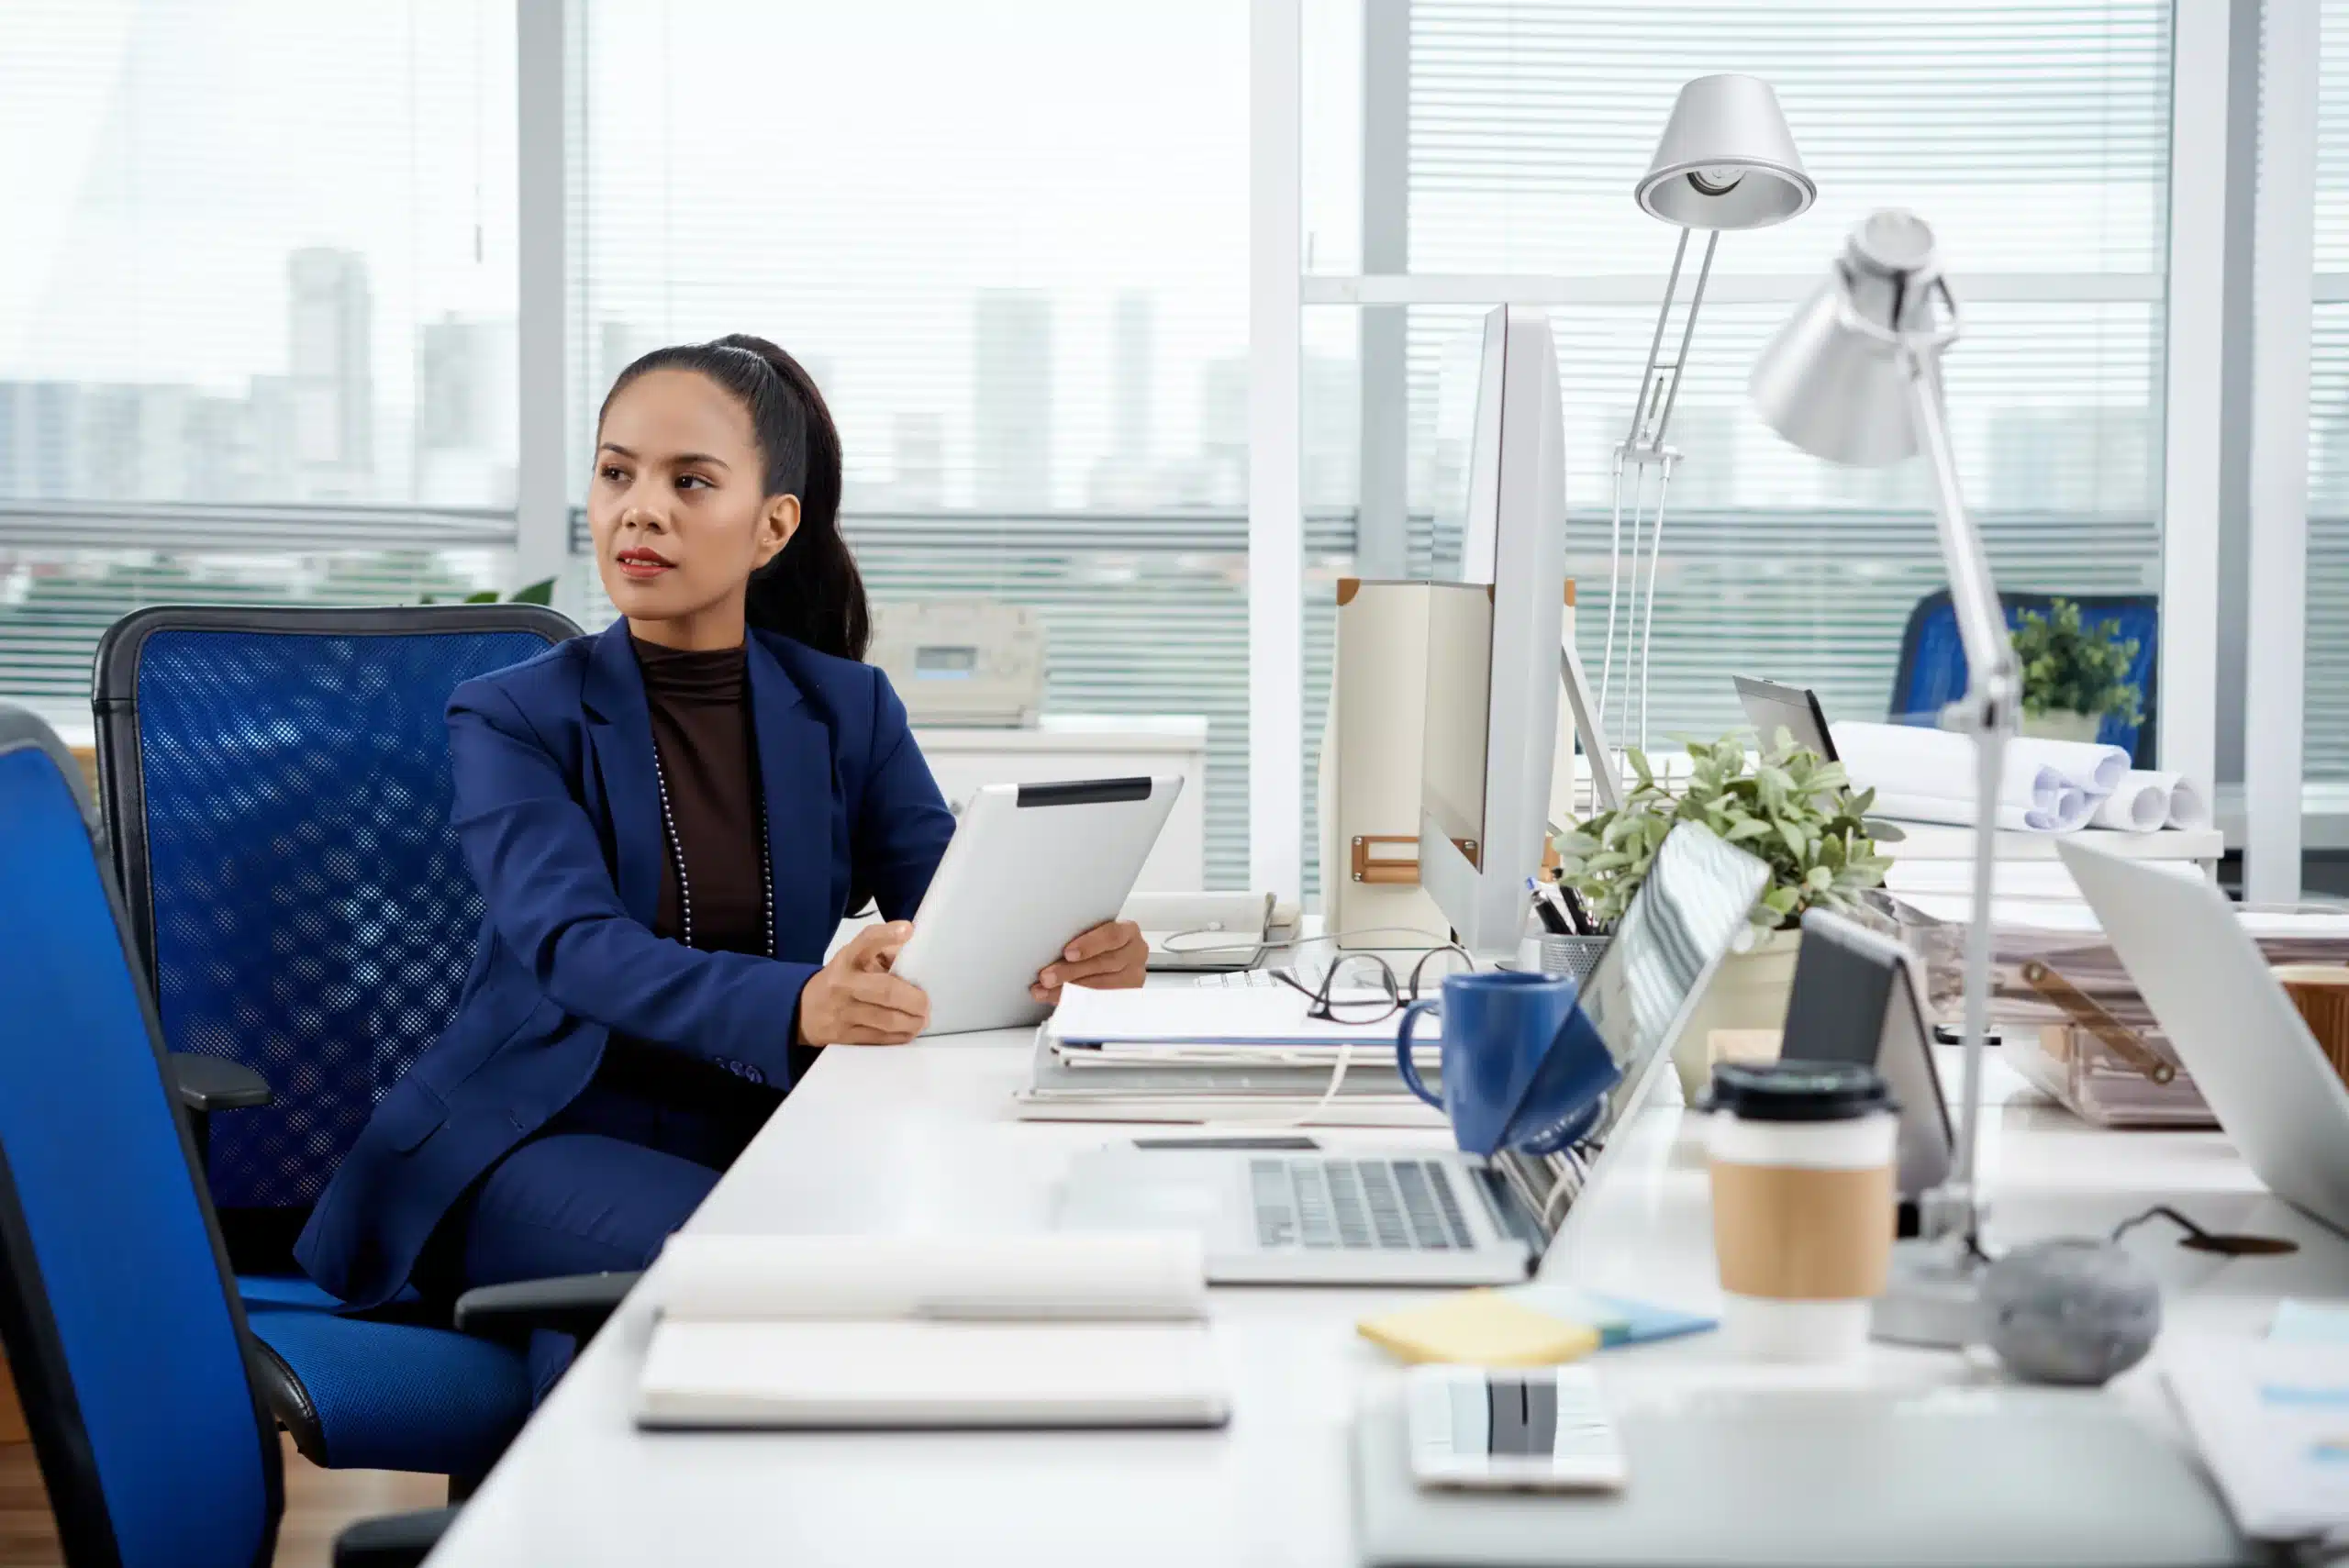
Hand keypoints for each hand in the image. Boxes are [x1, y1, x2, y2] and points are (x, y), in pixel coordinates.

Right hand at [797, 921, 929, 1045]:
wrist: (803, 1011)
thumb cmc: (841, 980)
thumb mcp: (855, 959)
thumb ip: (884, 954)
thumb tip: (915, 957)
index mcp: (848, 959)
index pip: (866, 941)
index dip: (887, 935)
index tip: (908, 929)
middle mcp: (843, 983)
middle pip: (886, 990)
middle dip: (914, 1000)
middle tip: (927, 1003)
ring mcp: (842, 1011)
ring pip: (886, 1020)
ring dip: (912, 1021)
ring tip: (922, 1019)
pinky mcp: (844, 1036)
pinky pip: (879, 1038)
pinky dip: (900, 1035)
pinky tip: (909, 1031)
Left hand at [1031, 919, 1148, 1004]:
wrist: (1107, 960)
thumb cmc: (1097, 944)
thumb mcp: (1091, 933)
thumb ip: (1078, 935)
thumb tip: (1047, 944)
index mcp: (1128, 931)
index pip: (1112, 935)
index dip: (1089, 945)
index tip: (1067, 954)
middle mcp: (1135, 953)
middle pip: (1105, 963)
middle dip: (1072, 971)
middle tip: (1047, 977)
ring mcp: (1133, 976)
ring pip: (1102, 985)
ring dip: (1069, 989)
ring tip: (1046, 990)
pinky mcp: (1126, 996)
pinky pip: (1100, 1001)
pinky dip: (1076, 1000)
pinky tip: (1058, 998)